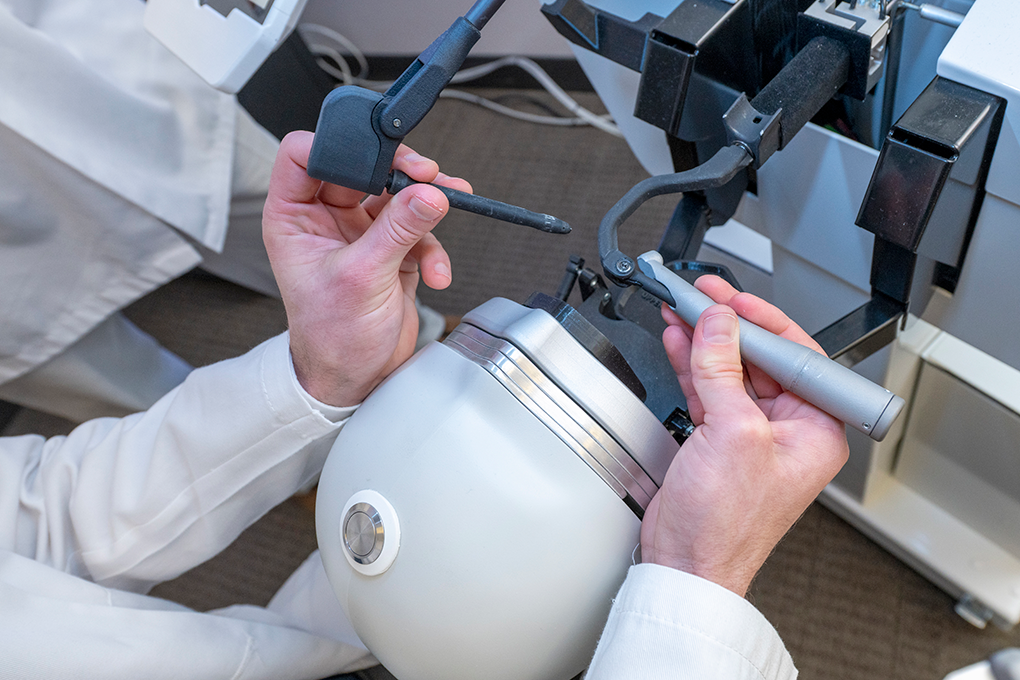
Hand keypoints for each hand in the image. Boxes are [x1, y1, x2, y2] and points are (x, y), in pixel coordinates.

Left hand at [262, 132, 470, 406]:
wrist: (356, 379)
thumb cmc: (331, 339)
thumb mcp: (363, 278)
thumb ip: (398, 229)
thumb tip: (428, 193)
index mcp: (294, 218)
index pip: (303, 155)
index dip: (336, 145)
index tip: (374, 153)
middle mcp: (324, 219)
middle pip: (362, 166)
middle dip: (399, 171)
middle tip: (427, 176)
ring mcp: (360, 232)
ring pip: (396, 194)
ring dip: (426, 206)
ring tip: (444, 209)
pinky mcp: (391, 249)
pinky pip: (418, 226)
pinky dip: (433, 246)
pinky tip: (436, 272)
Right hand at [641, 275, 848, 595]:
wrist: (686, 563)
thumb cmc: (725, 526)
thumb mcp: (732, 433)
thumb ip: (722, 370)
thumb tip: (717, 325)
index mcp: (816, 429)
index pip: (797, 357)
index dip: (763, 322)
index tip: (733, 299)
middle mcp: (789, 429)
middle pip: (761, 358)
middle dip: (728, 326)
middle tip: (702, 297)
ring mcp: (752, 433)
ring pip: (730, 370)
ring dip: (705, 341)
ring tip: (682, 310)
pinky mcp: (719, 438)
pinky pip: (709, 387)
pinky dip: (692, 363)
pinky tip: (679, 340)